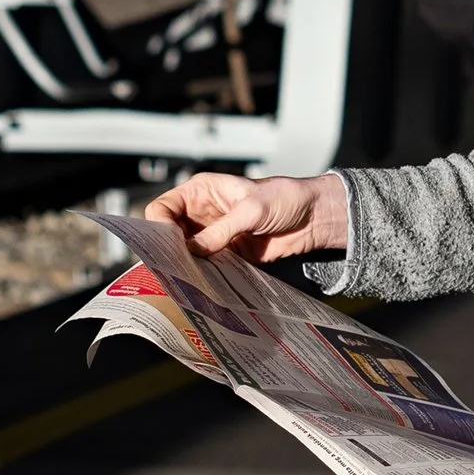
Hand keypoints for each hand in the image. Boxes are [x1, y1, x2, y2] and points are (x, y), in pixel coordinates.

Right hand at [143, 171, 347, 260]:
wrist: (314, 217)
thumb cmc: (285, 198)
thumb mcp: (252, 210)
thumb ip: (221, 230)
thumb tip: (191, 251)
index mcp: (201, 191)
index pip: (162, 207)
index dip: (159, 226)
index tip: (167, 244)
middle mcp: (201, 213)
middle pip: (168, 233)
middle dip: (168, 250)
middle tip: (174, 268)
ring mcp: (212, 234)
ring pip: (184, 252)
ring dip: (185, 265)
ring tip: (187, 278)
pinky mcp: (225, 253)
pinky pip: (204, 265)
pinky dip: (202, 274)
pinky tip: (204, 282)